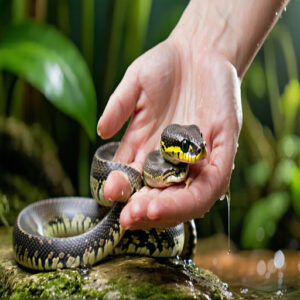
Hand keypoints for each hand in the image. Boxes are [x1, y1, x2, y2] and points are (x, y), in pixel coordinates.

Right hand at [98, 36, 241, 229]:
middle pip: (157, 195)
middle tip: (130, 216)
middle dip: (144, 208)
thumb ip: (119, 106)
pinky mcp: (221, 151)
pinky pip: (214, 180)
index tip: (112, 192)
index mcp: (145, 150)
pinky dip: (199, 191)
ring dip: (170, 208)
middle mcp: (169, 160)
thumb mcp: (135, 82)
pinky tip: (183, 200)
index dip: (122, 190)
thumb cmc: (164, 67)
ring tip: (150, 211)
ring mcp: (196, 158)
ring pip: (185, 196)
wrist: (199, 52)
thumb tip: (101, 131)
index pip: (132, 180)